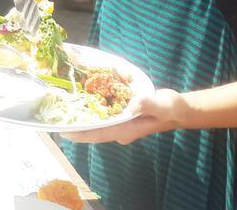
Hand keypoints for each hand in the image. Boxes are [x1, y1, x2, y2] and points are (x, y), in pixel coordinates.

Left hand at [61, 88, 186, 144]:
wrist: (179, 109)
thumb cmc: (171, 108)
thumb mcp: (162, 105)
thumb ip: (147, 104)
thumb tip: (132, 105)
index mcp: (128, 130)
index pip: (100, 133)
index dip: (82, 133)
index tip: (64, 132)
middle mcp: (122, 130)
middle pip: (96, 131)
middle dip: (77, 128)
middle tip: (56, 122)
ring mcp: (123, 125)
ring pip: (99, 125)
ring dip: (84, 121)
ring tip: (64, 114)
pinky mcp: (124, 117)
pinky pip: (106, 117)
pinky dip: (94, 112)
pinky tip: (83, 104)